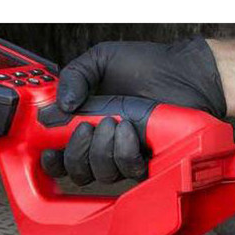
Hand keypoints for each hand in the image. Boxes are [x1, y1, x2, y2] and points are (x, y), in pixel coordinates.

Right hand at [41, 38, 225, 184]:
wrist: (186, 74)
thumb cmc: (148, 66)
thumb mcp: (101, 60)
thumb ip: (74, 76)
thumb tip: (61, 105)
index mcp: (86, 123)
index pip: (61, 155)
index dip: (50, 160)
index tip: (48, 150)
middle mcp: (103, 144)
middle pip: (77, 171)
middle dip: (76, 152)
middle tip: (87, 126)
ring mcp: (124, 155)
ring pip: (100, 173)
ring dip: (102, 148)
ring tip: (115, 121)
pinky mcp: (146, 162)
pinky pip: (128, 170)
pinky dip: (124, 151)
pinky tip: (130, 130)